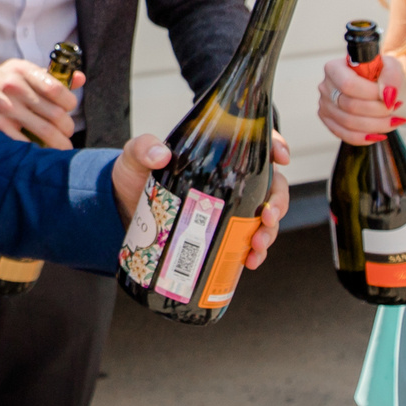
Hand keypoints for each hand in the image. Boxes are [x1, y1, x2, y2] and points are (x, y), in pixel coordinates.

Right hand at [0, 59, 82, 149]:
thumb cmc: (3, 84)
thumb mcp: (23, 73)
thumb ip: (52, 77)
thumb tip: (80, 79)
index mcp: (22, 69)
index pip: (56, 88)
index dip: (69, 102)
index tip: (69, 109)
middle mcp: (12, 86)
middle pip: (54, 113)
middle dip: (67, 127)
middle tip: (67, 133)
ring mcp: (3, 106)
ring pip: (44, 130)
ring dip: (59, 143)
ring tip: (63, 147)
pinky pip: (25, 142)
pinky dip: (37, 149)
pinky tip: (42, 151)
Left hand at [109, 129, 293, 265]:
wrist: (123, 209)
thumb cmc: (135, 176)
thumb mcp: (135, 157)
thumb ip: (143, 148)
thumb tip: (161, 155)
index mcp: (217, 154)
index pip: (256, 144)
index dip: (276, 146)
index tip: (282, 157)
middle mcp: (230, 180)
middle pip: (271, 185)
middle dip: (278, 202)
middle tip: (267, 217)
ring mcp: (229, 207)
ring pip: (265, 216)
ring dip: (269, 232)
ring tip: (257, 245)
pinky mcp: (221, 231)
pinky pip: (248, 240)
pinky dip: (254, 252)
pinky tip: (249, 261)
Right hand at [317, 56, 405, 145]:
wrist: (374, 83)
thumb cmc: (379, 73)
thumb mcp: (390, 66)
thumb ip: (391, 75)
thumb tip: (388, 95)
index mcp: (334, 68)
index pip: (349, 85)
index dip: (372, 94)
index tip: (392, 96)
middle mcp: (325, 87)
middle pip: (350, 106)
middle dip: (379, 111)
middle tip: (396, 108)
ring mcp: (325, 105)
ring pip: (349, 123)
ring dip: (376, 125)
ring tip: (394, 120)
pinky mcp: (329, 121)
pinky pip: (345, 135)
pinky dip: (365, 137)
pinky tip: (380, 133)